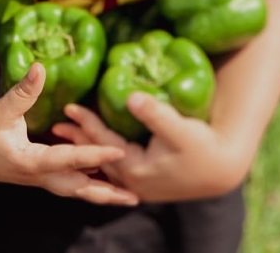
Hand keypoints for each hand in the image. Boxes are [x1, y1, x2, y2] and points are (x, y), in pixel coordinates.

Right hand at [0, 63, 138, 205]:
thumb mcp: (0, 108)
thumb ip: (23, 89)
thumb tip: (40, 66)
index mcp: (29, 161)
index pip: (67, 159)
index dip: (94, 154)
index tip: (119, 151)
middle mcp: (38, 176)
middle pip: (77, 188)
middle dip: (106, 193)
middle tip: (134, 196)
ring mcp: (40, 179)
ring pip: (75, 190)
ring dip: (102, 193)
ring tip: (130, 196)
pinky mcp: (40, 176)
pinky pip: (70, 183)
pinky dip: (89, 184)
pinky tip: (107, 180)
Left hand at [52, 93, 247, 202]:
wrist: (223, 169)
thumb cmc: (203, 147)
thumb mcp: (180, 128)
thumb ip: (155, 114)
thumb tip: (130, 96)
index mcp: (134, 169)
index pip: (102, 142)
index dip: (85, 122)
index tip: (68, 106)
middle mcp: (131, 181)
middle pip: (96, 157)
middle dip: (77, 139)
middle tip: (56, 124)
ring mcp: (138, 184)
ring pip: (104, 164)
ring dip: (87, 148)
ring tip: (69, 136)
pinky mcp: (146, 180)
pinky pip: (115, 167)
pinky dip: (102, 156)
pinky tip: (97, 150)